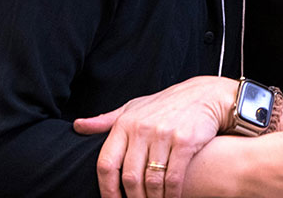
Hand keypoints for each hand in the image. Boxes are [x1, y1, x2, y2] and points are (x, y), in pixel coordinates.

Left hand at [72, 76, 236, 197]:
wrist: (204, 95)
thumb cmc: (165, 105)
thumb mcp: (133, 108)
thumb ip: (106, 121)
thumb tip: (78, 126)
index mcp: (125, 124)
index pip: (106, 164)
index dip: (106, 190)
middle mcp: (142, 129)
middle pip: (129, 178)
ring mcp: (164, 135)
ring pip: (151, 181)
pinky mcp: (185, 142)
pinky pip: (173, 178)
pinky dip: (171, 195)